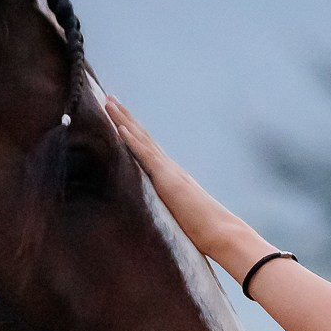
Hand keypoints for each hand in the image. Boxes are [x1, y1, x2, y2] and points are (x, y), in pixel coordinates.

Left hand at [107, 97, 260, 269]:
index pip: (148, 149)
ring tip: (108, 102)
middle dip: (124, 117)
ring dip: (123, 120)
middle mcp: (170, 168)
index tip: (118, 117)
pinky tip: (119, 127)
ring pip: (141, 139)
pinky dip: (131, 139)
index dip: (132, 132)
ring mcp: (168, 171)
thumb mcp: (179, 217)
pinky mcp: (167, 179)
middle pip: (143, 137)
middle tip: (108, 98)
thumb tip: (160, 218)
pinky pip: (145, 155)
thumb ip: (168, 210)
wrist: (222, 233)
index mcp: (171, 177)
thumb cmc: (204, 231)